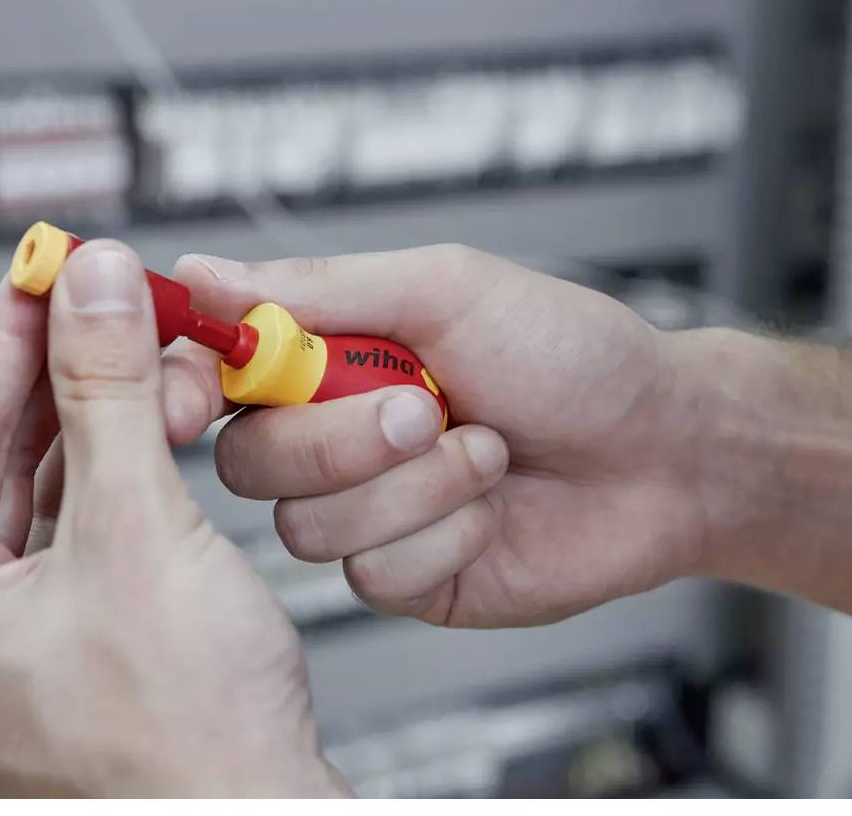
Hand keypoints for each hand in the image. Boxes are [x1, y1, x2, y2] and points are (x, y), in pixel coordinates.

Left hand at [0, 241, 346, 796]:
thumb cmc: (183, 742)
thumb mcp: (136, 529)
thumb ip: (107, 392)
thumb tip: (91, 288)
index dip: (14, 327)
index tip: (54, 261)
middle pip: (7, 444)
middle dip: (76, 366)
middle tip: (121, 299)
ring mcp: (26, 626)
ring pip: (57, 475)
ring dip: (112, 410)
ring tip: (162, 354)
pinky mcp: (89, 629)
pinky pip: (95, 516)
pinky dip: (132, 462)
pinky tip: (165, 421)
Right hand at [166, 245, 708, 627]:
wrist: (665, 452)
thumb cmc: (568, 353)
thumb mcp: (445, 289)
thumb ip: (320, 288)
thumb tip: (199, 272)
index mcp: (329, 359)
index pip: (212, 375)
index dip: (185, 385)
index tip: (192, 394)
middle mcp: (333, 439)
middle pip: (249, 463)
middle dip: (337, 439)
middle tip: (426, 406)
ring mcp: (368, 515)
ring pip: (309, 527)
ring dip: (411, 487)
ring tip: (488, 449)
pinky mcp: (406, 578)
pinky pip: (373, 577)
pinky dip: (444, 534)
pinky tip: (494, 508)